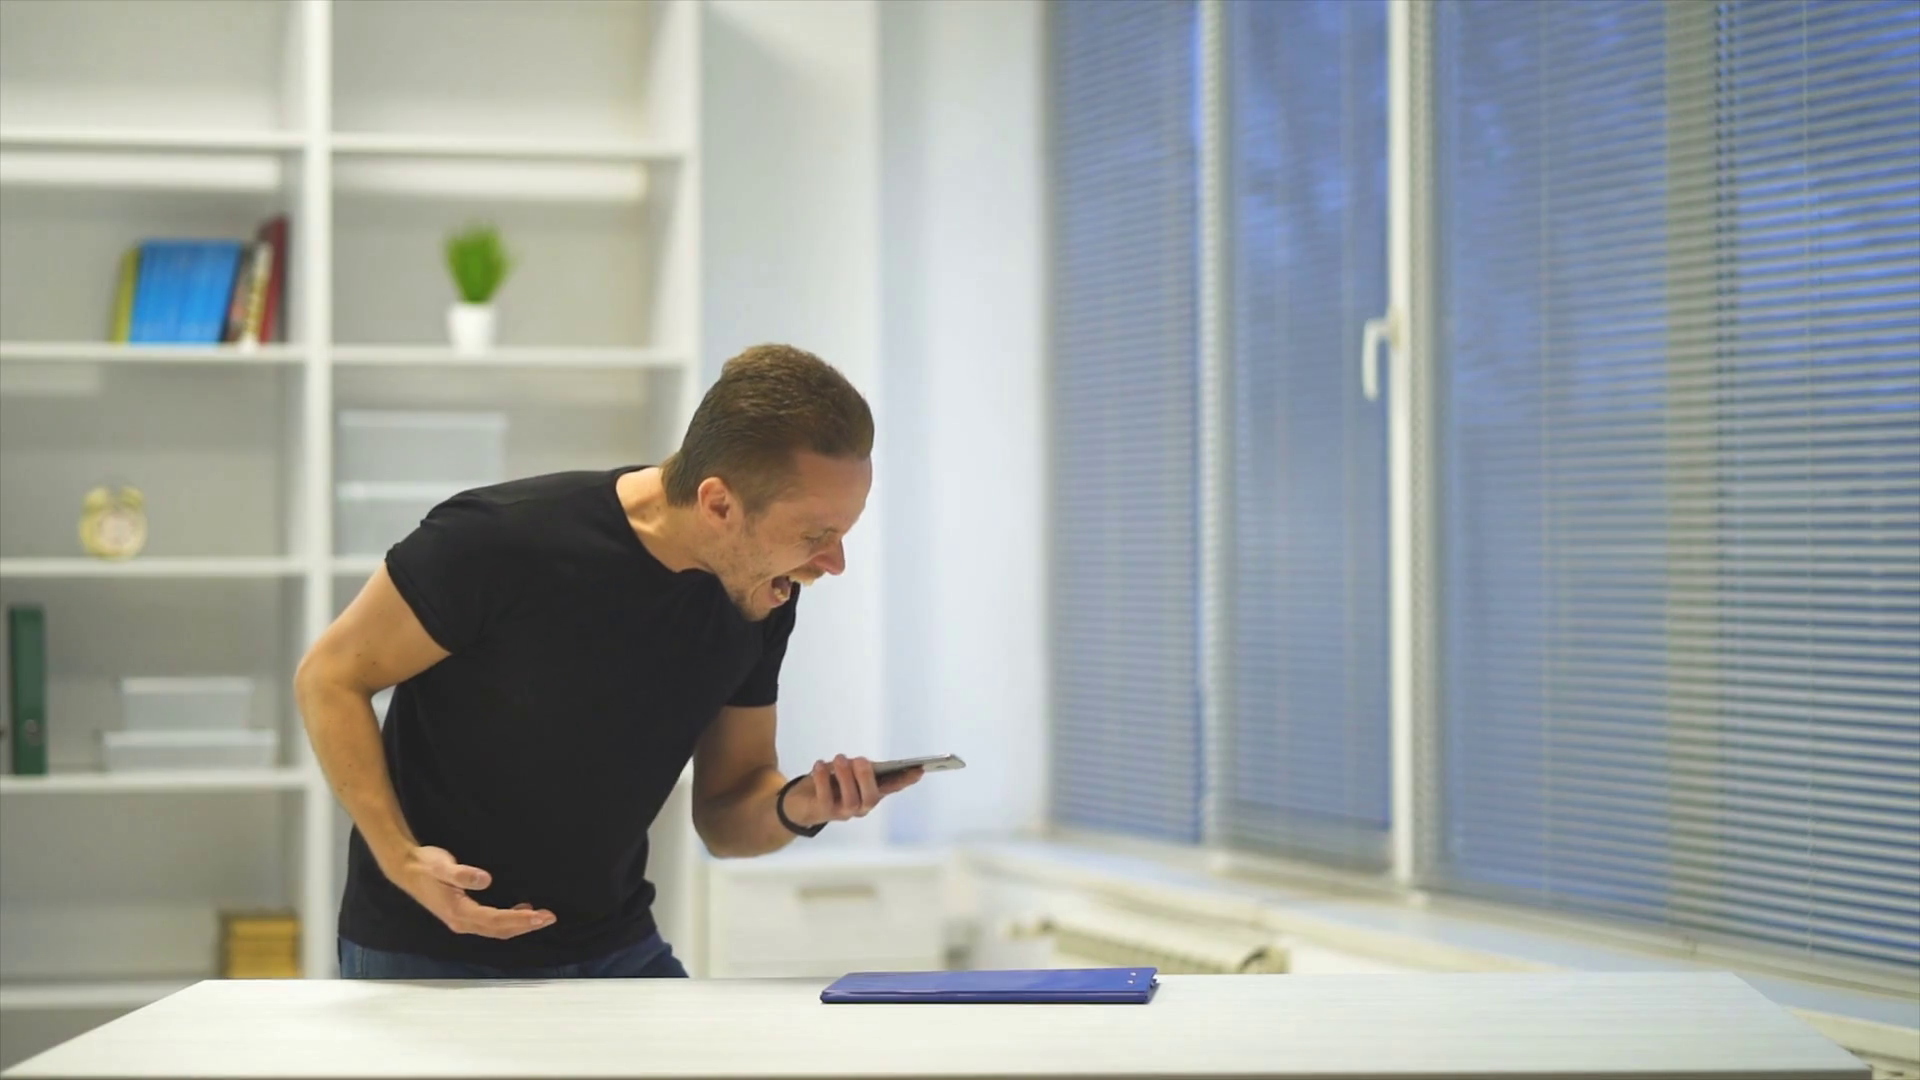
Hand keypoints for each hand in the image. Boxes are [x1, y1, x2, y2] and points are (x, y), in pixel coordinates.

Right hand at [382, 845, 554, 939]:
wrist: (406, 869)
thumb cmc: (426, 865)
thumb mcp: (442, 865)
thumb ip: (462, 874)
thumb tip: (486, 880)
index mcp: (459, 912)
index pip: (495, 920)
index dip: (519, 919)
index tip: (540, 916)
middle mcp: (462, 922)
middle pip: (499, 930)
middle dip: (525, 925)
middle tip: (549, 918)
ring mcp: (461, 921)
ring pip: (496, 929)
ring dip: (519, 925)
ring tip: (541, 917)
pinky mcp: (462, 916)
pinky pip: (490, 924)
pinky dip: (509, 921)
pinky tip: (521, 910)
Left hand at [782, 754, 922, 826]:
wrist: (799, 802)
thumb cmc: (827, 783)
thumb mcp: (844, 772)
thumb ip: (855, 768)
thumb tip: (861, 764)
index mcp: (870, 793)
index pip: (892, 787)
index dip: (905, 780)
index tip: (919, 769)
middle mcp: (860, 807)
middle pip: (872, 798)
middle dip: (867, 778)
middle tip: (860, 759)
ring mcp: (843, 812)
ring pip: (851, 800)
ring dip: (845, 777)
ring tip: (840, 758)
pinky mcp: (823, 813)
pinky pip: (825, 798)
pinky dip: (822, 779)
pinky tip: (818, 765)